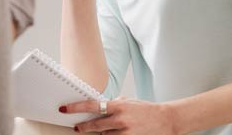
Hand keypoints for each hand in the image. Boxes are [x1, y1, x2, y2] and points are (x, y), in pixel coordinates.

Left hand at [62, 97, 177, 134]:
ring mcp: (126, 133)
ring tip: (110, 128)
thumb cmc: (146, 110)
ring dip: (103, 133)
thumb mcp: (128, 101)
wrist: (166, 120)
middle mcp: (120, 120)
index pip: (92, 106)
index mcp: (119, 106)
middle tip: (77, 127)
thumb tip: (99, 106)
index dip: (76, 107)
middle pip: (95, 125)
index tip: (65, 109)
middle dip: (84, 127)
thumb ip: (113, 104)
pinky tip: (115, 134)